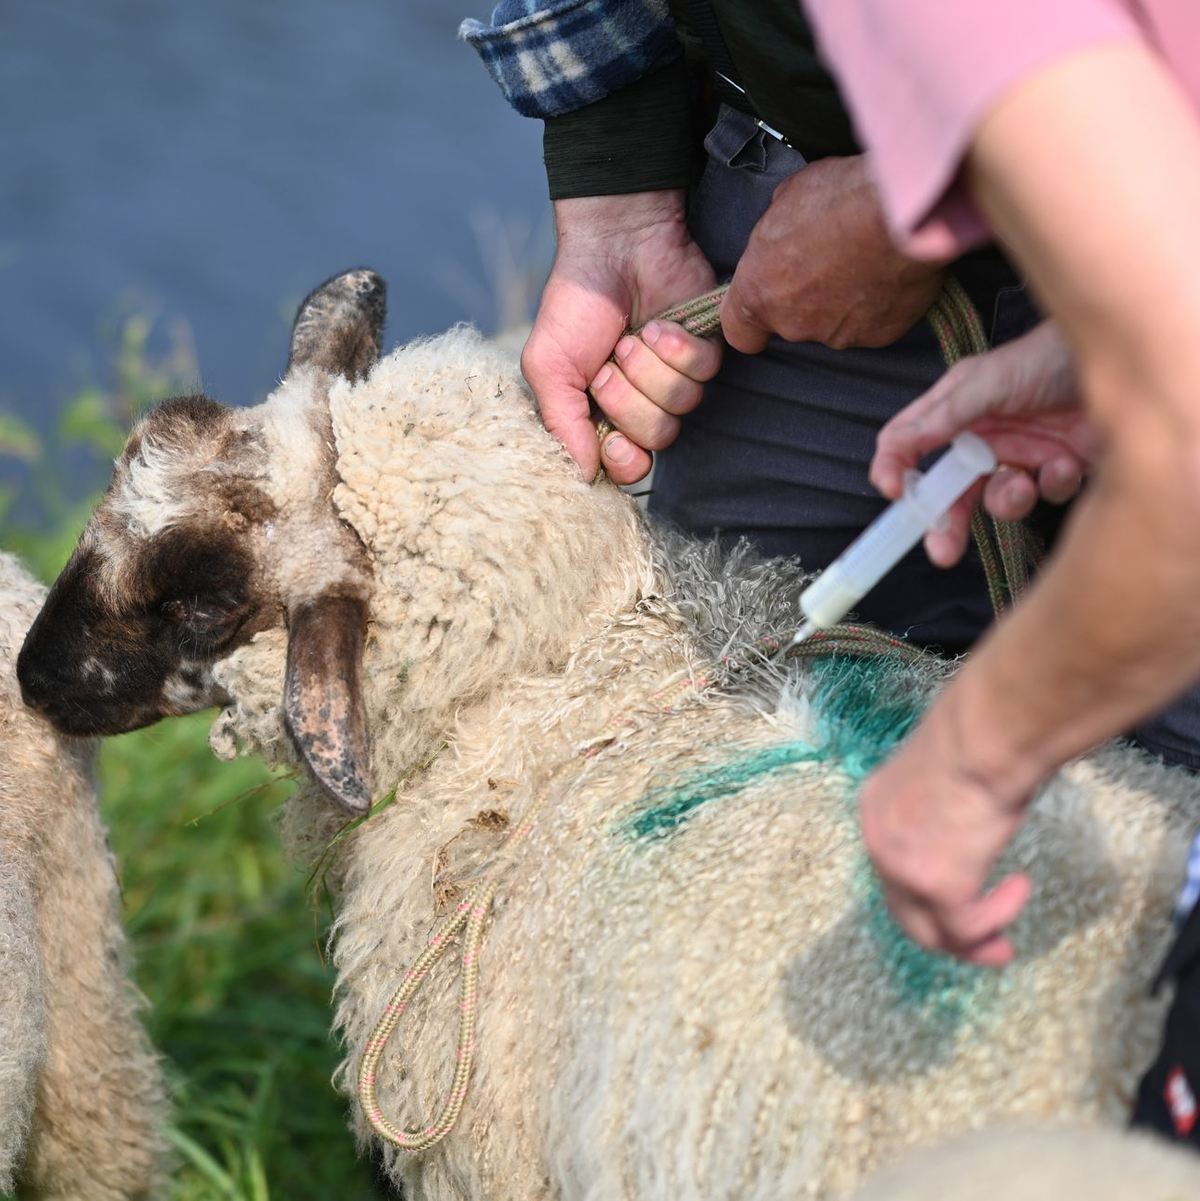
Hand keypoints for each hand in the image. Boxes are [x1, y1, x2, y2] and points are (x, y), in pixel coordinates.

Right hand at [521, 192, 721, 483]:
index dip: (624, 461)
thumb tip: (582, 476)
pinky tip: (659, 325)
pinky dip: (678, 347)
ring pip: (682, 405)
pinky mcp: (706, 350)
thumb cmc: (575, 305)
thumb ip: (561, 424)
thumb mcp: (548, 367)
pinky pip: (705, 372)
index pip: (628, 467)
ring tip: (632, 337)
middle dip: (629, 399)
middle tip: (610, 364)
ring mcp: (677, 377)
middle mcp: (644, 402)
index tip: (610, 439)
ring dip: (650, 367)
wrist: (612, 246)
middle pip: (657, 439)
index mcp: (604, 414)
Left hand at [721, 155, 946, 353]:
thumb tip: (785, 229)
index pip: (739, 332)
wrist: (902, 212)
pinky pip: (871, 323)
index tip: (767, 299)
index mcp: (758, 293)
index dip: (752, 319)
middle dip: (806, 296)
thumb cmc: (840, 198)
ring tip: (863, 260)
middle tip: (829, 258)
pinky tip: (887, 271)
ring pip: (832, 323)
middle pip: (791, 322)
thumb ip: (777, 229)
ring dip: (843, 299)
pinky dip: (876, 304)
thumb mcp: (788, 198)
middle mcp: (793, 323)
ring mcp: (836, 334)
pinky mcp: (878, 336)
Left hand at [858, 704, 1033, 966]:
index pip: (892, 867)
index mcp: (876, 807)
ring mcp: (901, 868)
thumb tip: (966, 819)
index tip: (965, 897)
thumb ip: (942, 804)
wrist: (987, 735)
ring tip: (1004, 945)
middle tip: (989, 945)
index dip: (926, 891)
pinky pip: (965, 926)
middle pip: (904, 908)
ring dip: (971, 942)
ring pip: (931, 930)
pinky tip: (1019, 889)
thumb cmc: (978, 738)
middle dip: (946, 934)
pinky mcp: (936, 886)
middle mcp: (877, 840)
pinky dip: (996, 918)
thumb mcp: (944, 773)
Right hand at [870, 320, 1103, 565]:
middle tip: (942, 551)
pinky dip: (1053, 483)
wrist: (1122, 359)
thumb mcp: (989, 382)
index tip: (894, 494)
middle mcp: (982, 437)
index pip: (908, 444)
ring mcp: (1019, 454)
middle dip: (945, 523)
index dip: (895, 469)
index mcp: (954, 411)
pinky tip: (1065, 462)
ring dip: (1007, 501)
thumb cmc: (1049, 356)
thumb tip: (897, 445)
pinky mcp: (1056, 468)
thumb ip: (944, 417)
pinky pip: (1044, 494)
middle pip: (950, 490)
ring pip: (996, 500)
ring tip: (1022, 488)